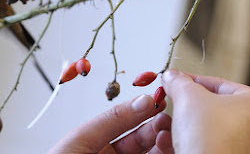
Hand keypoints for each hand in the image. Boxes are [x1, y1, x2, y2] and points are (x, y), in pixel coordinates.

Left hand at [49, 95, 173, 153]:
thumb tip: (142, 101)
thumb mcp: (81, 141)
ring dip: (164, 146)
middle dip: (158, 129)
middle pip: (145, 143)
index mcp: (97, 145)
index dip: (144, 113)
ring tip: (168, 137)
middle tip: (167, 122)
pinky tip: (166, 152)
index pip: (127, 125)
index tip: (159, 102)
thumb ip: (112, 120)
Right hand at [161, 70, 249, 153]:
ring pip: (212, 128)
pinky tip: (173, 140)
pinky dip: (193, 141)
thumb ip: (179, 82)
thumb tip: (172, 76)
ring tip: (169, 122)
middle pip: (217, 107)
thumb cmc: (207, 136)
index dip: (193, 80)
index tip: (176, 80)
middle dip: (190, 104)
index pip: (220, 84)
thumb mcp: (187, 96)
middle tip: (174, 99)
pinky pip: (210, 145)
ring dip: (188, 123)